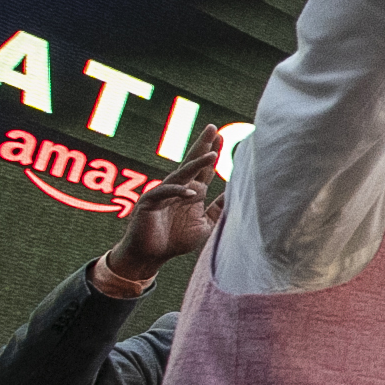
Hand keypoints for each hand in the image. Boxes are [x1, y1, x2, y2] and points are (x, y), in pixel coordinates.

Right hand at [107, 128, 221, 282]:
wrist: (150, 256)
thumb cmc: (175, 240)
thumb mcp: (205, 224)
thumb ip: (218, 210)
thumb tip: (236, 195)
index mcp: (191, 191)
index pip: (204, 169)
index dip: (212, 154)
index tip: (222, 136)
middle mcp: (177, 188)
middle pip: (191, 163)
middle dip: (202, 146)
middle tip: (212, 128)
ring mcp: (162, 193)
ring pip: (180, 174)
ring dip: (196, 165)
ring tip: (212, 155)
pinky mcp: (149, 202)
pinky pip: (165, 192)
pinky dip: (178, 191)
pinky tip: (192, 192)